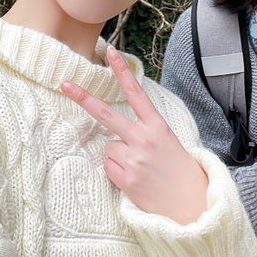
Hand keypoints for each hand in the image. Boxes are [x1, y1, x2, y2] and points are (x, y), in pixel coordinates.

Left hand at [61, 44, 208, 224]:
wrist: (190, 203)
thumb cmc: (177, 169)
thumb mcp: (168, 141)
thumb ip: (143, 131)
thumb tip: (113, 137)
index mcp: (157, 125)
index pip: (136, 93)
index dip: (122, 72)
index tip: (110, 53)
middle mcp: (144, 138)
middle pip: (106, 115)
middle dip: (84, 99)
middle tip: (65, 84)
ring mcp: (134, 159)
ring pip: (109, 147)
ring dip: (118, 157)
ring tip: (139, 168)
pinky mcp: (126, 179)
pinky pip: (108, 167)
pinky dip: (117, 172)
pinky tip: (135, 179)